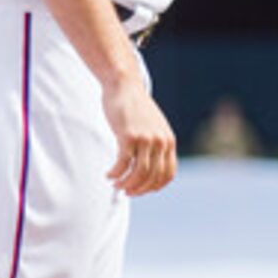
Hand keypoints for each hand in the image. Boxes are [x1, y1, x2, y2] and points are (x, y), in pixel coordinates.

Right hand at [102, 81, 177, 195]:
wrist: (124, 85)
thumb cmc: (134, 108)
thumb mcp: (152, 127)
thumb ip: (153, 144)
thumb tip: (146, 168)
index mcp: (168, 141)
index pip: (167, 175)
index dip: (153, 187)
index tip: (140, 190)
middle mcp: (160, 142)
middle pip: (152, 177)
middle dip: (138, 189)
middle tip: (125, 192)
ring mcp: (145, 139)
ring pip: (139, 174)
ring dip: (126, 184)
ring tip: (116, 184)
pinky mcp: (129, 136)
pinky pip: (123, 163)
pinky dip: (115, 173)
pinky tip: (109, 174)